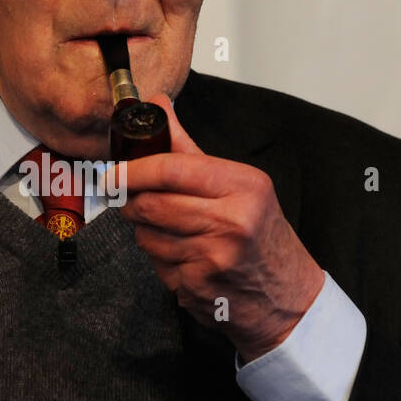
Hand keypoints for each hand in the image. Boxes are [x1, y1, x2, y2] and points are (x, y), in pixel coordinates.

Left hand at [103, 95, 324, 360]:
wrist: (288, 296)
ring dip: (145, 231)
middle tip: (131, 199)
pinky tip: (183, 257)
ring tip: (168, 230)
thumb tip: (158, 105)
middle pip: (152, 205)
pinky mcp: (198, 287)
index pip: (172, 170)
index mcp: (244, 187)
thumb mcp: (240, 186)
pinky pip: (156, 265)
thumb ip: (190, 150)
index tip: (112, 174)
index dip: (133, 171)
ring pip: (147, 237)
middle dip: (132, 202)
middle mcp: (232, 222)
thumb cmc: (262, 233)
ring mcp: (213, 258)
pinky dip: (159, 259)